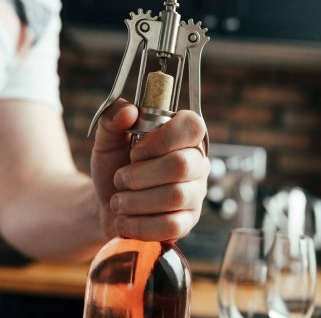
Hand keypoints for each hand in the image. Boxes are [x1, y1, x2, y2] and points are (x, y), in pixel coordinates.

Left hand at [91, 99, 209, 240]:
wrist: (107, 205)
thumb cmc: (114, 167)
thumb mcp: (107, 140)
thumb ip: (113, 118)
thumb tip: (129, 111)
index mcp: (182, 137)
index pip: (192, 126)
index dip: (162, 139)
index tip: (135, 152)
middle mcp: (196, 163)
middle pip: (180, 165)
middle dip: (139, 176)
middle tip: (120, 179)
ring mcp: (195, 193)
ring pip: (175, 196)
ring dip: (136, 201)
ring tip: (119, 201)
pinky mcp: (188, 222)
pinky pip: (172, 226)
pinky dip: (140, 225)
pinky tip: (125, 222)